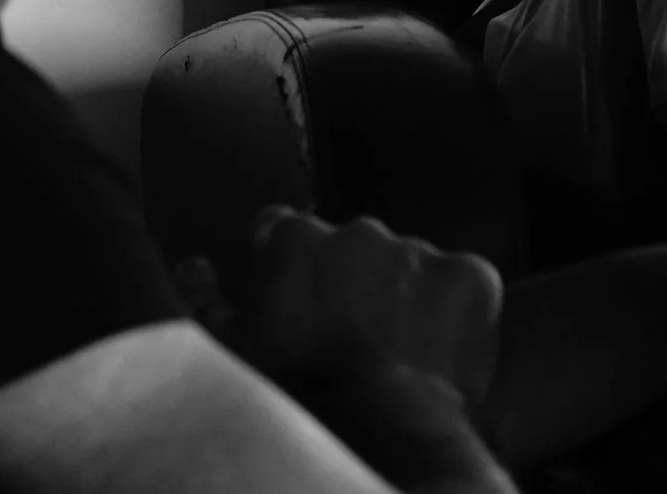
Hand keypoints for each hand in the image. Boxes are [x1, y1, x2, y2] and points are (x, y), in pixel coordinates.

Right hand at [181, 207, 503, 416]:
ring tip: (393, 353)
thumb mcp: (229, 355)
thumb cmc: (297, 400)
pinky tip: (437, 349)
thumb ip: (204, 300)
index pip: (280, 231)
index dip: (283, 268)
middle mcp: (358, 230)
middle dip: (344, 280)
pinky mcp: (470, 278)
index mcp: (294, 238)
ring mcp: (419, 251)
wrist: (383, 436)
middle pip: (347, 247)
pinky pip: (462, 282)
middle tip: (343, 338)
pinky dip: (453, 310)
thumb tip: (196, 267)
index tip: (291, 303)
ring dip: (399, 294)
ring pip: (406, 264)